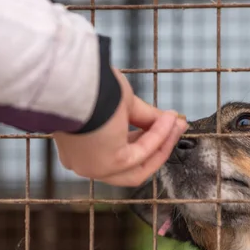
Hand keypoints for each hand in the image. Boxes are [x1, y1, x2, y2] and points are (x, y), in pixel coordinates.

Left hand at [52, 68, 187, 186]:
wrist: (72, 81)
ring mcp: (96, 168)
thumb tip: (168, 120)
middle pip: (132, 165)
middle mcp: (85, 163)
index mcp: (80, 148)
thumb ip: (144, 117)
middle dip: (159, 145)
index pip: (117, 152)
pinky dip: (159, 137)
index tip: (166, 124)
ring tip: (177, 122)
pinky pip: (142, 153)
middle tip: (177, 126)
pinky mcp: (109, 165)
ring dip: (162, 142)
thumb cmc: (86, 86)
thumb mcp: (121, 104)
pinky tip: (169, 121)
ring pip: (139, 163)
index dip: (146, 139)